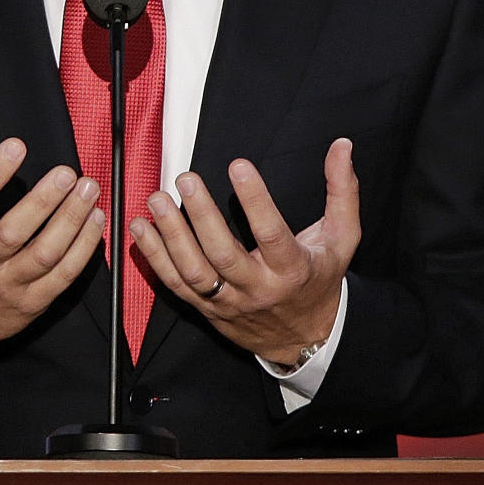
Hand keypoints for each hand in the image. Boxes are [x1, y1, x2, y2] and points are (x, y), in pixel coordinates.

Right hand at [0, 102, 104, 357]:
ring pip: (43, 255)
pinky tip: (96, 222)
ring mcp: (7, 285)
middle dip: (43, 201)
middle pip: (14, 233)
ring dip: (71, 223)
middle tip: (67, 172)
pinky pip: (62, 277)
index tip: (17, 145)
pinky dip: (83, 250)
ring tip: (89, 191)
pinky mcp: (31, 303)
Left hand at [129, 138, 359, 364]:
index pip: (271, 234)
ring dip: (171, 236)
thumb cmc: (320, 279)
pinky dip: (154, 258)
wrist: (304, 338)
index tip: (238, 165)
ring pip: (194, 273)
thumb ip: (342, 191)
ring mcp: (228, 302)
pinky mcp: (207, 309)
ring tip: (157, 200)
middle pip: (224, 254)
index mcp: (292, 269)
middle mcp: (257, 288)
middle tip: (186, 178)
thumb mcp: (342, 238)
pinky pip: (176, 286)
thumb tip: (342, 146)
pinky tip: (140, 229)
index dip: (254, 200)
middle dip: (202, 215)